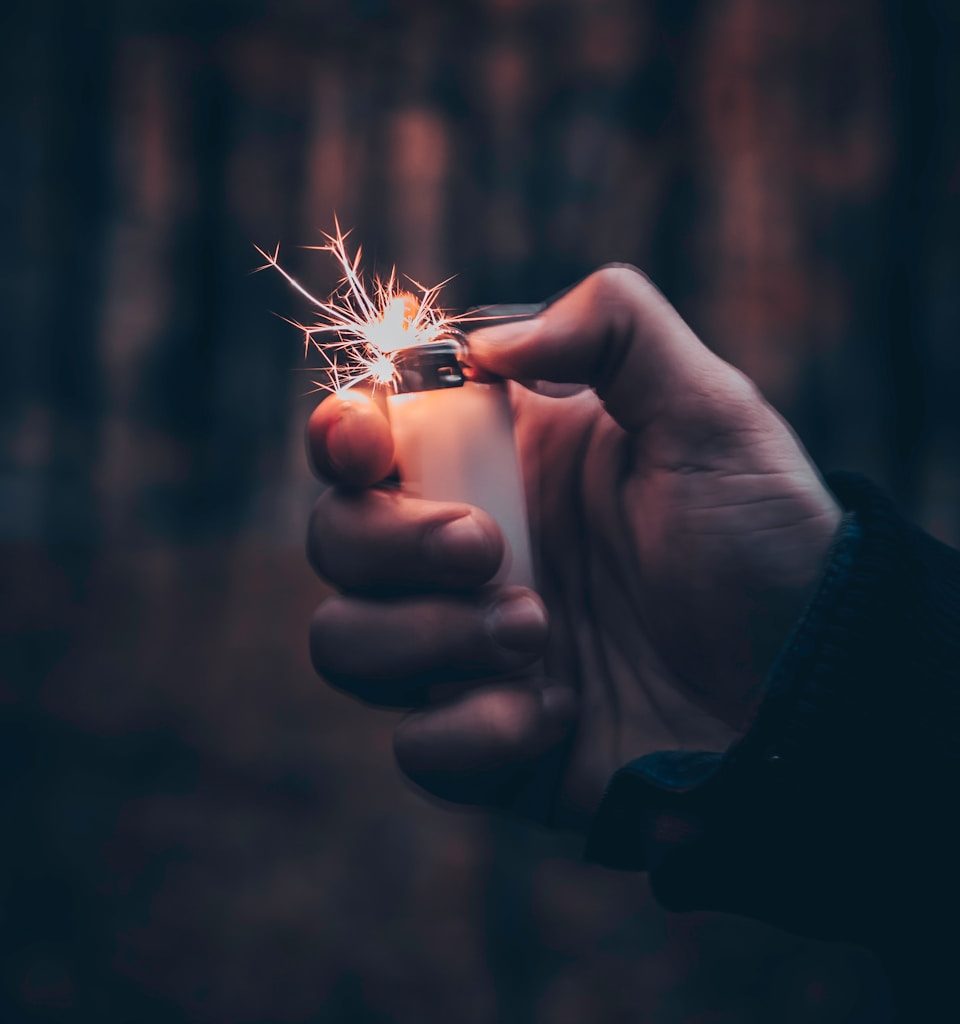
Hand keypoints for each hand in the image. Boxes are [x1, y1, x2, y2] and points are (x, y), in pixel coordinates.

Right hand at [305, 267, 840, 828]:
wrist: (808, 688)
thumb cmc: (763, 542)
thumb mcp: (711, 411)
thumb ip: (613, 329)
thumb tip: (484, 345)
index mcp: (499, 469)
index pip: (363, 443)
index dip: (338, 436)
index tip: (366, 441)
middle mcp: (465, 556)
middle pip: (334, 541)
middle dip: (390, 543)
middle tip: (489, 546)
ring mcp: (467, 652)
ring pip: (344, 645)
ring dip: (429, 638)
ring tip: (539, 633)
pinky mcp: (486, 743)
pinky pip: (415, 748)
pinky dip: (473, 731)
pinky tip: (558, 713)